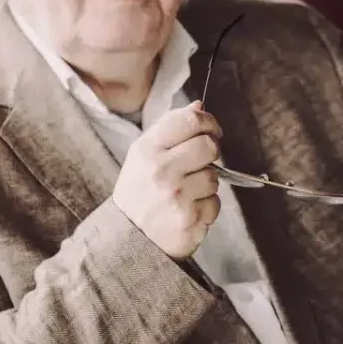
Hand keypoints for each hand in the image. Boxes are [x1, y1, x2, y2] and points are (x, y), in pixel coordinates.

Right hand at [113, 102, 221, 258]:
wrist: (128, 237)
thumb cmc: (139, 191)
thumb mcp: (144, 154)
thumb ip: (170, 128)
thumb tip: (199, 106)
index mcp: (148, 149)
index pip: (190, 120)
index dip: (209, 122)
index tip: (213, 130)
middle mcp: (161, 171)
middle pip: (209, 146)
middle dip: (211, 153)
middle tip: (200, 162)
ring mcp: (176, 197)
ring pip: (214, 177)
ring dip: (206, 184)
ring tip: (185, 192)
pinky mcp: (189, 220)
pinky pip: (214, 204)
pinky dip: (206, 207)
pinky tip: (187, 210)